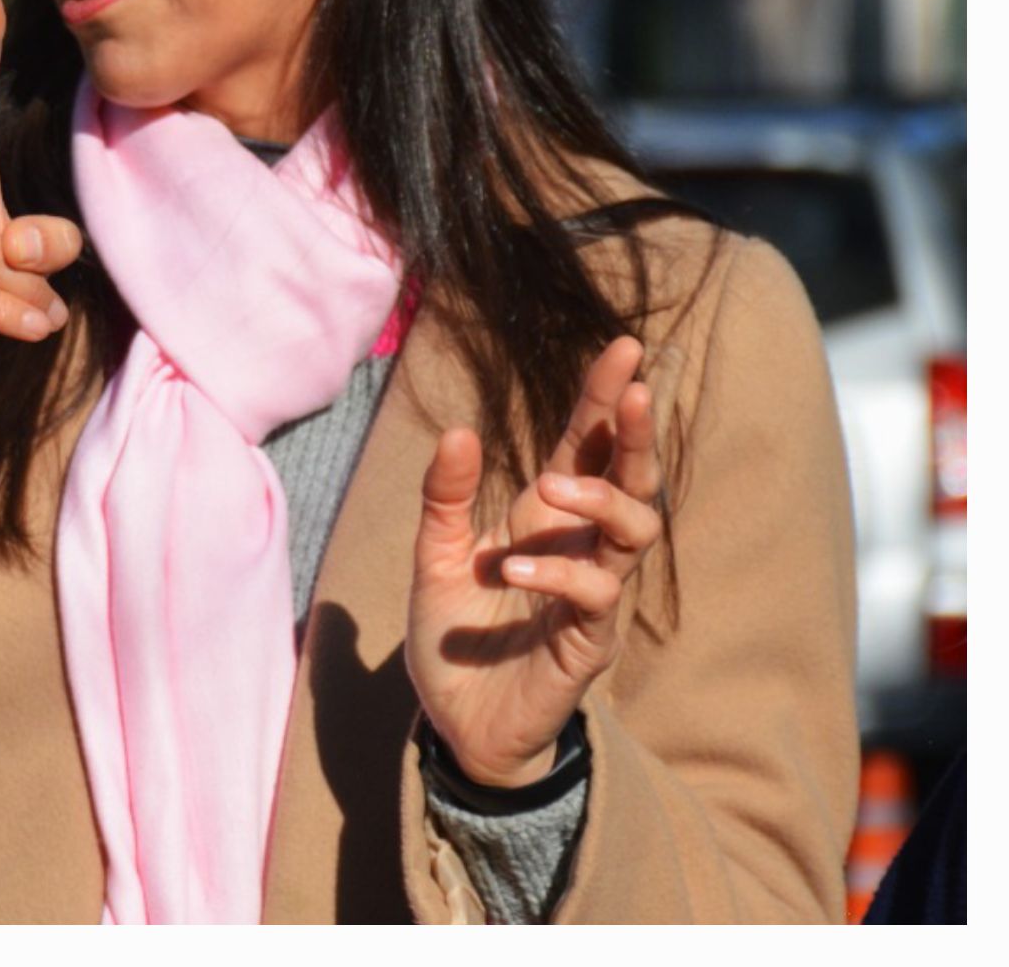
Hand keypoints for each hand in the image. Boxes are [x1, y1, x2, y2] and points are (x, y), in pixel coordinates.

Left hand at [406, 337, 665, 787]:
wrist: (455, 722)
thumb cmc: (455, 634)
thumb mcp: (433, 552)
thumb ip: (445, 495)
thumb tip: (460, 431)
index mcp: (543, 517)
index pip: (583, 446)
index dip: (604, 398)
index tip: (623, 347)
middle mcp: (577, 548)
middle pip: (628, 479)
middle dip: (636, 434)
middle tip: (636, 391)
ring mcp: (589, 595)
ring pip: (633, 533)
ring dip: (599, 500)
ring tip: (552, 489)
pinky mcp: (585, 643)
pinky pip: (593, 598)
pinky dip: (557, 575)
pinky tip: (512, 571)